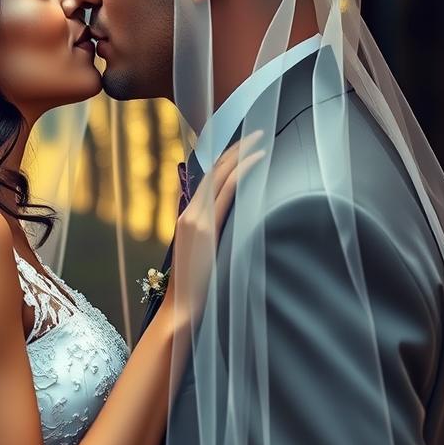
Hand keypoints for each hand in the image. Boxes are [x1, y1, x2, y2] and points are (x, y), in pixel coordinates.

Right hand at [164, 130, 265, 326]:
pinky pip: (226, 191)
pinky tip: (257, 160)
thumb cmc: (197, 290)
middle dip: (236, 149)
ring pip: (220, 176)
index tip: (245, 146)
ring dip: (241, 154)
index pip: (208, 179)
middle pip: (213, 171)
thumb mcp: (203, 257)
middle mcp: (189, 213)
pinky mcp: (205, 228)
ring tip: (261, 139)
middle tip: (258, 133)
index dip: (226, 159)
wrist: (182, 310)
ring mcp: (195, 219)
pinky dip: (242, 171)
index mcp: (187, 218)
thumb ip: (213, 236)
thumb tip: (232, 226)